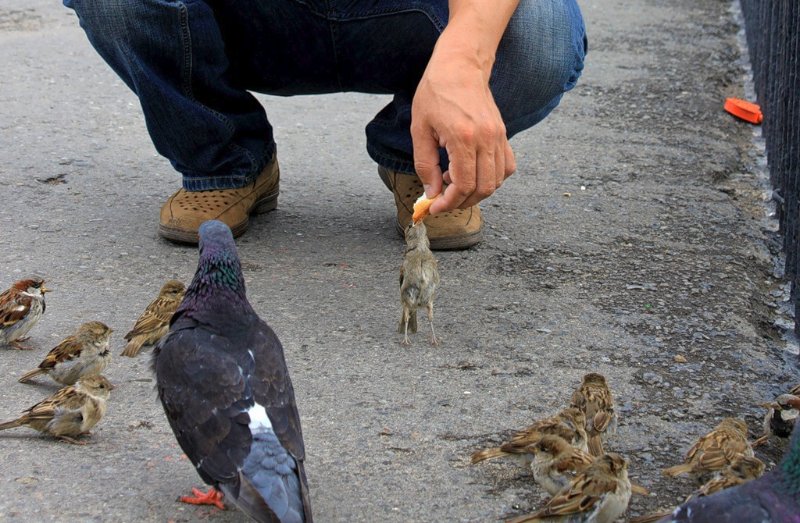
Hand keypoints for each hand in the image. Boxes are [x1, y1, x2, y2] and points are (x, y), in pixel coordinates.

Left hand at [411, 30, 515, 214]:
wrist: (461, 65)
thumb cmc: (436, 92)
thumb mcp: (419, 129)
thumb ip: (425, 164)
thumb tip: (432, 193)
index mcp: (463, 138)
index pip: (463, 185)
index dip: (449, 202)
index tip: (435, 207)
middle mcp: (486, 139)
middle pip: (484, 188)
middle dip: (462, 202)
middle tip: (444, 201)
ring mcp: (498, 137)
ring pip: (497, 181)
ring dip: (477, 192)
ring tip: (454, 182)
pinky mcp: (503, 134)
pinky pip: (506, 167)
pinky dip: (492, 178)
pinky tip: (472, 172)